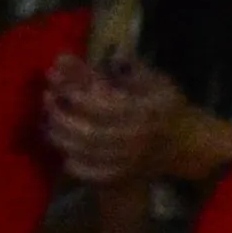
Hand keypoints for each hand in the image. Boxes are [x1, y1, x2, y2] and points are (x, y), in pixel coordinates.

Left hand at [40, 54, 174, 185]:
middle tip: (48, 104)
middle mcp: (137, 140)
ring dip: (63, 140)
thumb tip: (115, 56)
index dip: (81, 101)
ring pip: (88, 154)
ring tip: (49, 124)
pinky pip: (93, 174)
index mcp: (146, 114)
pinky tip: (64, 151)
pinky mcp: (123, 176)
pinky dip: (76, 164)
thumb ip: (135, 70)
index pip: (106, 109)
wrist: (183, 144)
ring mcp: (129, 162)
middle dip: (64, 120)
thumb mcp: (159, 82)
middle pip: (91, 134)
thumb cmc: (167, 107)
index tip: (65, 90)